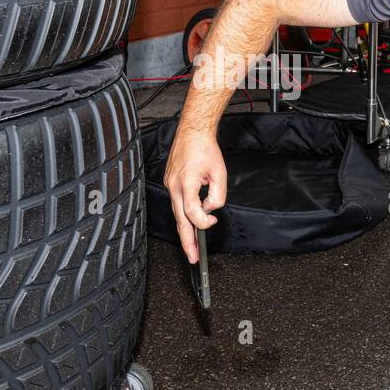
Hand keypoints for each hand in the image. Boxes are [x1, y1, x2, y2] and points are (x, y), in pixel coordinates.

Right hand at [164, 129, 226, 262]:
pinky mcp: (170, 182)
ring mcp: (169, 184)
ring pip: (177, 213)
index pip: (193, 213)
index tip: (213, 221)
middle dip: (187, 241)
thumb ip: (217, 195)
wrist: (193, 132)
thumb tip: (210, 209)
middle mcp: (174, 186)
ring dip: (185, 229)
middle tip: (193, 258)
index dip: (204, 222)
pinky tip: (191, 221)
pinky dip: (184, 213)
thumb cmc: (205, 149)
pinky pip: (177, 202)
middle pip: (180, 221)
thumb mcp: (220, 173)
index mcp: (186, 183)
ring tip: (192, 246)